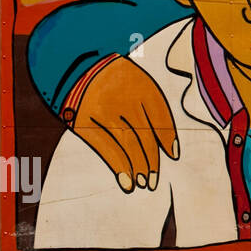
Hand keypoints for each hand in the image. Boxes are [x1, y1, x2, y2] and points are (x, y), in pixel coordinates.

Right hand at [70, 57, 178, 192]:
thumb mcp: (140, 82)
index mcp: (143, 87)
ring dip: (138, 168)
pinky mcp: (84, 122)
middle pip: (145, 135)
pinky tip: (126, 182)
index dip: (168, 138)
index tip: (173, 155)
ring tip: (144, 184)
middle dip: (152, 161)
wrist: (76, 66)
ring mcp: (105, 111)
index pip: (161, 117)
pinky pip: (106, 149)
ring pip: (127, 145)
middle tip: (154, 181)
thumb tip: (170, 148)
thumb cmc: (115, 80)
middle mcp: (125, 100)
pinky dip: (119, 167)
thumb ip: (155, 109)